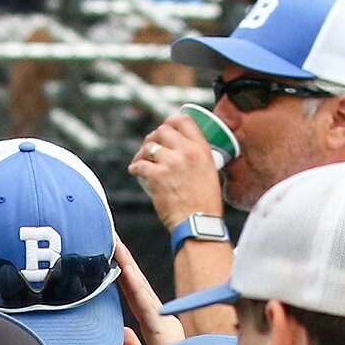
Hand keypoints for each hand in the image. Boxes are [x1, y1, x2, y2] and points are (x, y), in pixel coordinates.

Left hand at [112, 239, 183, 344]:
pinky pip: (147, 307)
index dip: (125, 280)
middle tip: (109, 238)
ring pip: (143, 293)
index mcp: (160, 336)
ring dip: (128, 268)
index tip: (112, 258)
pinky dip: (135, 288)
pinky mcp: (168, 338)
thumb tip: (124, 332)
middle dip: (125, 264)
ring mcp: (168, 332)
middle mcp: (166, 330)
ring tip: (113, 244)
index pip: (138, 303)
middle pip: (141, 292)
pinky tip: (124, 269)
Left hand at [128, 111, 224, 226]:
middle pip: (163, 130)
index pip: (184, 120)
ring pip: (149, 146)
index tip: (166, 128)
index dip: (171, 121)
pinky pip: (139, 165)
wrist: (198, 224)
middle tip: (151, 147)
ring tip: (142, 161)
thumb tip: (183, 148)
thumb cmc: (205, 203)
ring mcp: (171, 163)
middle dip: (154, 138)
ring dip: (143, 153)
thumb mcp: (209, 172)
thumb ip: (197, 156)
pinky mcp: (156, 177)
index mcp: (201, 149)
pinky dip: (135, 167)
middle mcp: (186, 152)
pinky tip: (135, 171)